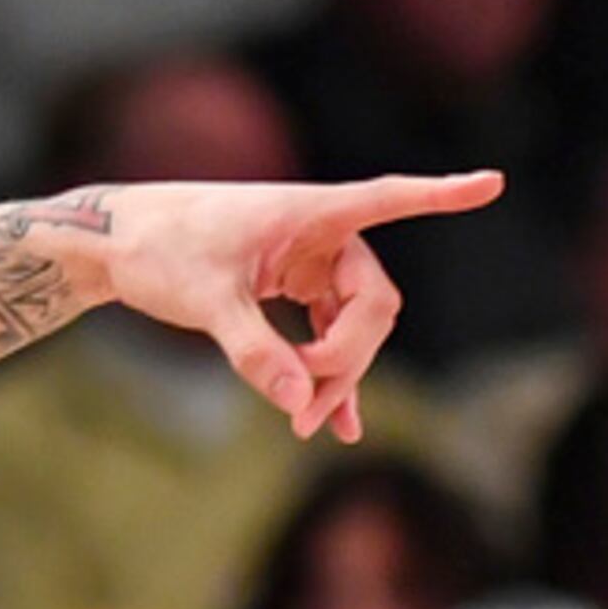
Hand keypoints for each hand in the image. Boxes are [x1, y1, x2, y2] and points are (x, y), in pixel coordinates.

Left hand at [94, 174, 496, 444]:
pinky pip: (328, 335)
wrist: (115, 245)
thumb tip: (302, 404)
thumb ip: (255, 352)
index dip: (440, 194)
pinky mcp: (292, 289)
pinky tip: (341, 424)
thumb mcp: (205, 302)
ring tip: (305, 427)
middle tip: (302, 411)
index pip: (388, 198)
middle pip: (373, 304)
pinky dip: (331, 376)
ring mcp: (310, 263)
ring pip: (352, 326)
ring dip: (339, 375)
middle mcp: (320, 233)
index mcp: (308, 213)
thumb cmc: (158, 251)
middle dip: (350, 358)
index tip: (492, 181)